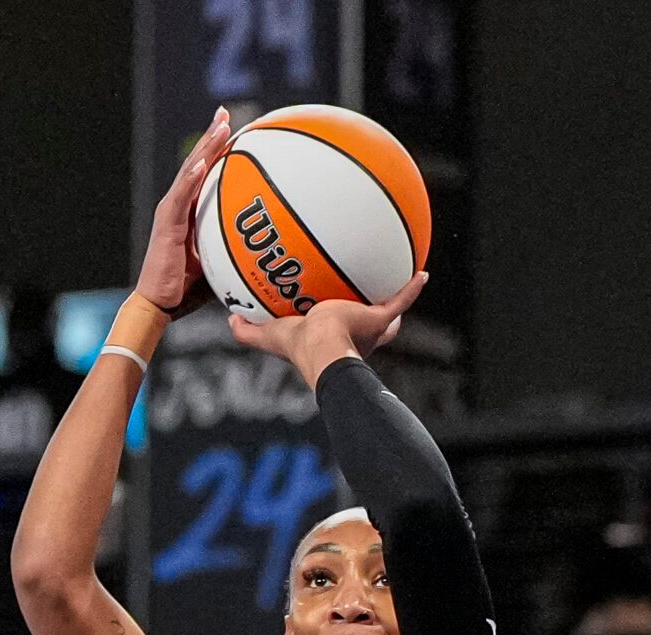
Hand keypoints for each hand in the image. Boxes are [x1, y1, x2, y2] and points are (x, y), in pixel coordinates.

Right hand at [135, 108, 233, 314]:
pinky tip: (204, 160)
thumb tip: (272, 251)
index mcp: (189, 211)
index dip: (217, 148)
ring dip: (206, 147)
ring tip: (220, 125)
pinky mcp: (166, 224)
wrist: (159, 304)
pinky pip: (182, 196)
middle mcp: (177, 205)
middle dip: (212, 135)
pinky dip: (192, 177)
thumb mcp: (220, 262)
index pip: (205, 172)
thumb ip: (238, 249)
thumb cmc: (187, 289)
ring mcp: (170, 212)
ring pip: (190, 171)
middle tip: (225, 112)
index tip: (234, 127)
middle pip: (197, 162)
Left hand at [228, 272, 427, 387]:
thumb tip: (228, 318)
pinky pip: (401, 301)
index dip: (331, 330)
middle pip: (362, 330)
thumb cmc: (297, 345)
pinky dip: (412, 289)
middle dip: (365, 319)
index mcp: (327, 342)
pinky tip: (422, 272)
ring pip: (385, 318)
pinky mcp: (379, 320)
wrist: (323, 346)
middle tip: (366, 300)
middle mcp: (351, 339)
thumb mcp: (267, 336)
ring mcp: (368, 331)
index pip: (332, 336)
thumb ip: (248, 331)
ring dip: (392, 304)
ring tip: (399, 281)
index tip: (329, 317)